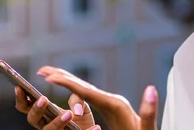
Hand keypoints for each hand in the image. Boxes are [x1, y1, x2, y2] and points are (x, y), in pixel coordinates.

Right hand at [14, 86, 98, 129]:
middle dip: (36, 108)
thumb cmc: (81, 117)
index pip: (25, 106)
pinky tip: (96, 127)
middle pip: (32, 118)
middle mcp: (44, 125)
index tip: (19, 87)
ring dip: (58, 122)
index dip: (20, 98)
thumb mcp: (81, 105)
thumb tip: (74, 108)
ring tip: (70, 114)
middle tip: (45, 98)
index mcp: (44, 113)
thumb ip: (77, 100)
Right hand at [38, 66, 157, 129]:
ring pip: (84, 90)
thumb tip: (151, 89)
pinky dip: (76, 92)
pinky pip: (89, 99)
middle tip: (41, 69)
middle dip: (62, 76)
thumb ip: (148, 113)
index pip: (86, 92)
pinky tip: (70, 92)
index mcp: (116, 105)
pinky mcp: (111, 109)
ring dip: (67, 81)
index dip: (67, 83)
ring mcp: (111, 103)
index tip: (48, 76)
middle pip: (83, 86)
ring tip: (50, 75)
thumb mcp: (146, 129)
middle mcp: (112, 100)